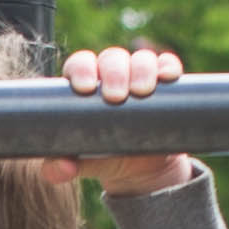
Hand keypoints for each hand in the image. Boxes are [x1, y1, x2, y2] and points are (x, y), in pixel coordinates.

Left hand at [64, 39, 192, 195]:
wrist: (138, 170)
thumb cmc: (100, 156)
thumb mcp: (79, 163)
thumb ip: (59, 168)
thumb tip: (63, 168)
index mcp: (86, 84)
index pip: (80, 64)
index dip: (82, 68)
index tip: (85, 88)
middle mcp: (112, 74)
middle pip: (112, 58)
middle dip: (114, 72)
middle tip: (116, 97)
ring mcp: (140, 75)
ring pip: (142, 59)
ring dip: (142, 69)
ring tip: (141, 91)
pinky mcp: (166, 85)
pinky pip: (168, 65)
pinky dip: (169, 66)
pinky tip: (168, 77)